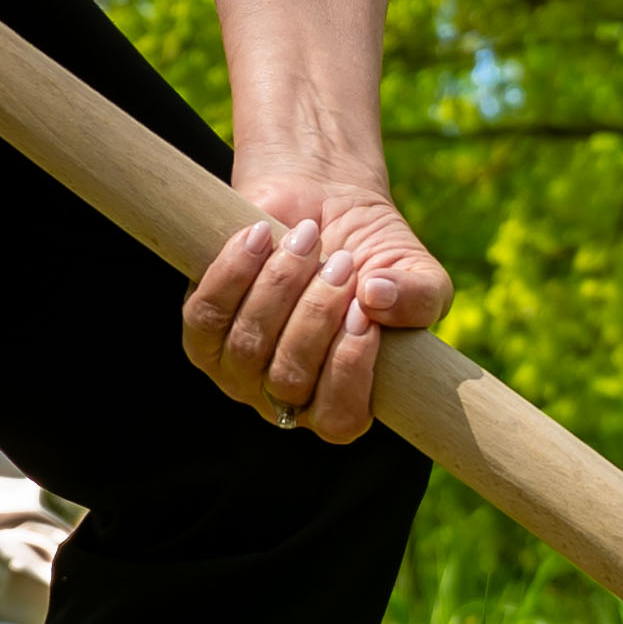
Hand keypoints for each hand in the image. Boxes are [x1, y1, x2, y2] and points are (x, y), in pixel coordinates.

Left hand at [182, 180, 449, 444]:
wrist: (329, 204)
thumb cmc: (376, 257)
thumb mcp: (418, 276)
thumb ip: (419, 298)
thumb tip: (376, 298)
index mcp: (340, 403)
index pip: (338, 419)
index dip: (349, 369)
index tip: (366, 314)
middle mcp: (284, 396)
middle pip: (289, 377)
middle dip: (318, 314)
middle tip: (344, 262)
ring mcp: (237, 367)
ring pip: (248, 344)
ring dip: (281, 286)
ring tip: (310, 238)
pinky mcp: (203, 327)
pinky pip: (205, 315)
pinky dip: (234, 272)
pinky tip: (262, 235)